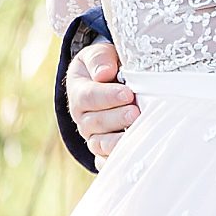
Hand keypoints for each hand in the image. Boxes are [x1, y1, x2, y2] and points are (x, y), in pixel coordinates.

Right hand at [66, 37, 136, 161]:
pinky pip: (104, 161)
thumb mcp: (100, 54)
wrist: (106, 81)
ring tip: (136, 132)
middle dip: (116, 118)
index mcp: (79, 92)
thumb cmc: (106, 65)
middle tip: (135, 112)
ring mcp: (92, 135)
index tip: (128, 93)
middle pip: (94, 122)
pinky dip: (114, 161)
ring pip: (99, 144)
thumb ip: (100, 59)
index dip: (108, 96)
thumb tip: (104, 73)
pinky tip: (130, 157)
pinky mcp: (102, 150)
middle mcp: (82, 117)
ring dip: (117, 141)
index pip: (89, 96)